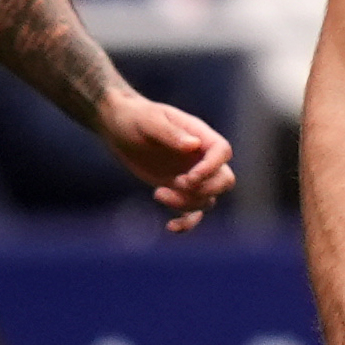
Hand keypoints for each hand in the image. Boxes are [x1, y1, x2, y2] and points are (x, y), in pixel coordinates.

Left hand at [104, 94, 237, 231]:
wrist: (120, 127)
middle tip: (177, 184)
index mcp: (199, 136)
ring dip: (187, 204)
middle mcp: (200, 157)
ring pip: (207, 199)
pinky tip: (170, 227)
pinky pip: (193, 212)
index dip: (211, 168)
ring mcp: (191, 175)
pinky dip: (187, 223)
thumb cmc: (135, 118)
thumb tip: (193, 146)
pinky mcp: (178, 190)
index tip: (189, 177)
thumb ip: (170, 133)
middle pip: (224, 180)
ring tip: (158, 193)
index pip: (222, 152)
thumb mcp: (149, 121)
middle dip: (205, 189)